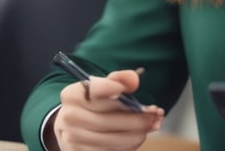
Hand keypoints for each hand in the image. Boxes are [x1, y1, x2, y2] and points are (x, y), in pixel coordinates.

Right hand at [49, 69, 164, 150]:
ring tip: (151, 126)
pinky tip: (139, 136)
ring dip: (137, 134)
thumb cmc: (93, 104)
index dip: (116, 88)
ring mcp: (72, 138)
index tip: (135, 88)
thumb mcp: (102, 86)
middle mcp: (68, 117)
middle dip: (137, 118)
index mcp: (72, 94)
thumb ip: (119, 79)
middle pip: (108, 120)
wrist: (72, 126)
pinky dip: (129, 145)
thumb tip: (134, 80)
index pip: (96, 90)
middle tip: (156, 114)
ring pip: (112, 139)